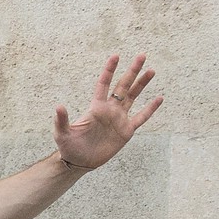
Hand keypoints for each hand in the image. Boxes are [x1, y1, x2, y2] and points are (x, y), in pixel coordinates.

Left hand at [53, 53, 162, 169]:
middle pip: (123, 86)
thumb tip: (59, 107)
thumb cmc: (69, 146)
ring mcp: (119, 119)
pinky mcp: (126, 131)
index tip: (116, 56)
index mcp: (96, 107)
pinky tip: (159, 98)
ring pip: (133, 97)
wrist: (79, 162)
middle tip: (141, 56)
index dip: (109, 71)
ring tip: (151, 70)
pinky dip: (150, 108)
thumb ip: (62, 120)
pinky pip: (141, 117)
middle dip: (132, 71)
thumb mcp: (63, 133)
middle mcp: (109, 110)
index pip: (104, 84)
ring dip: (142, 84)